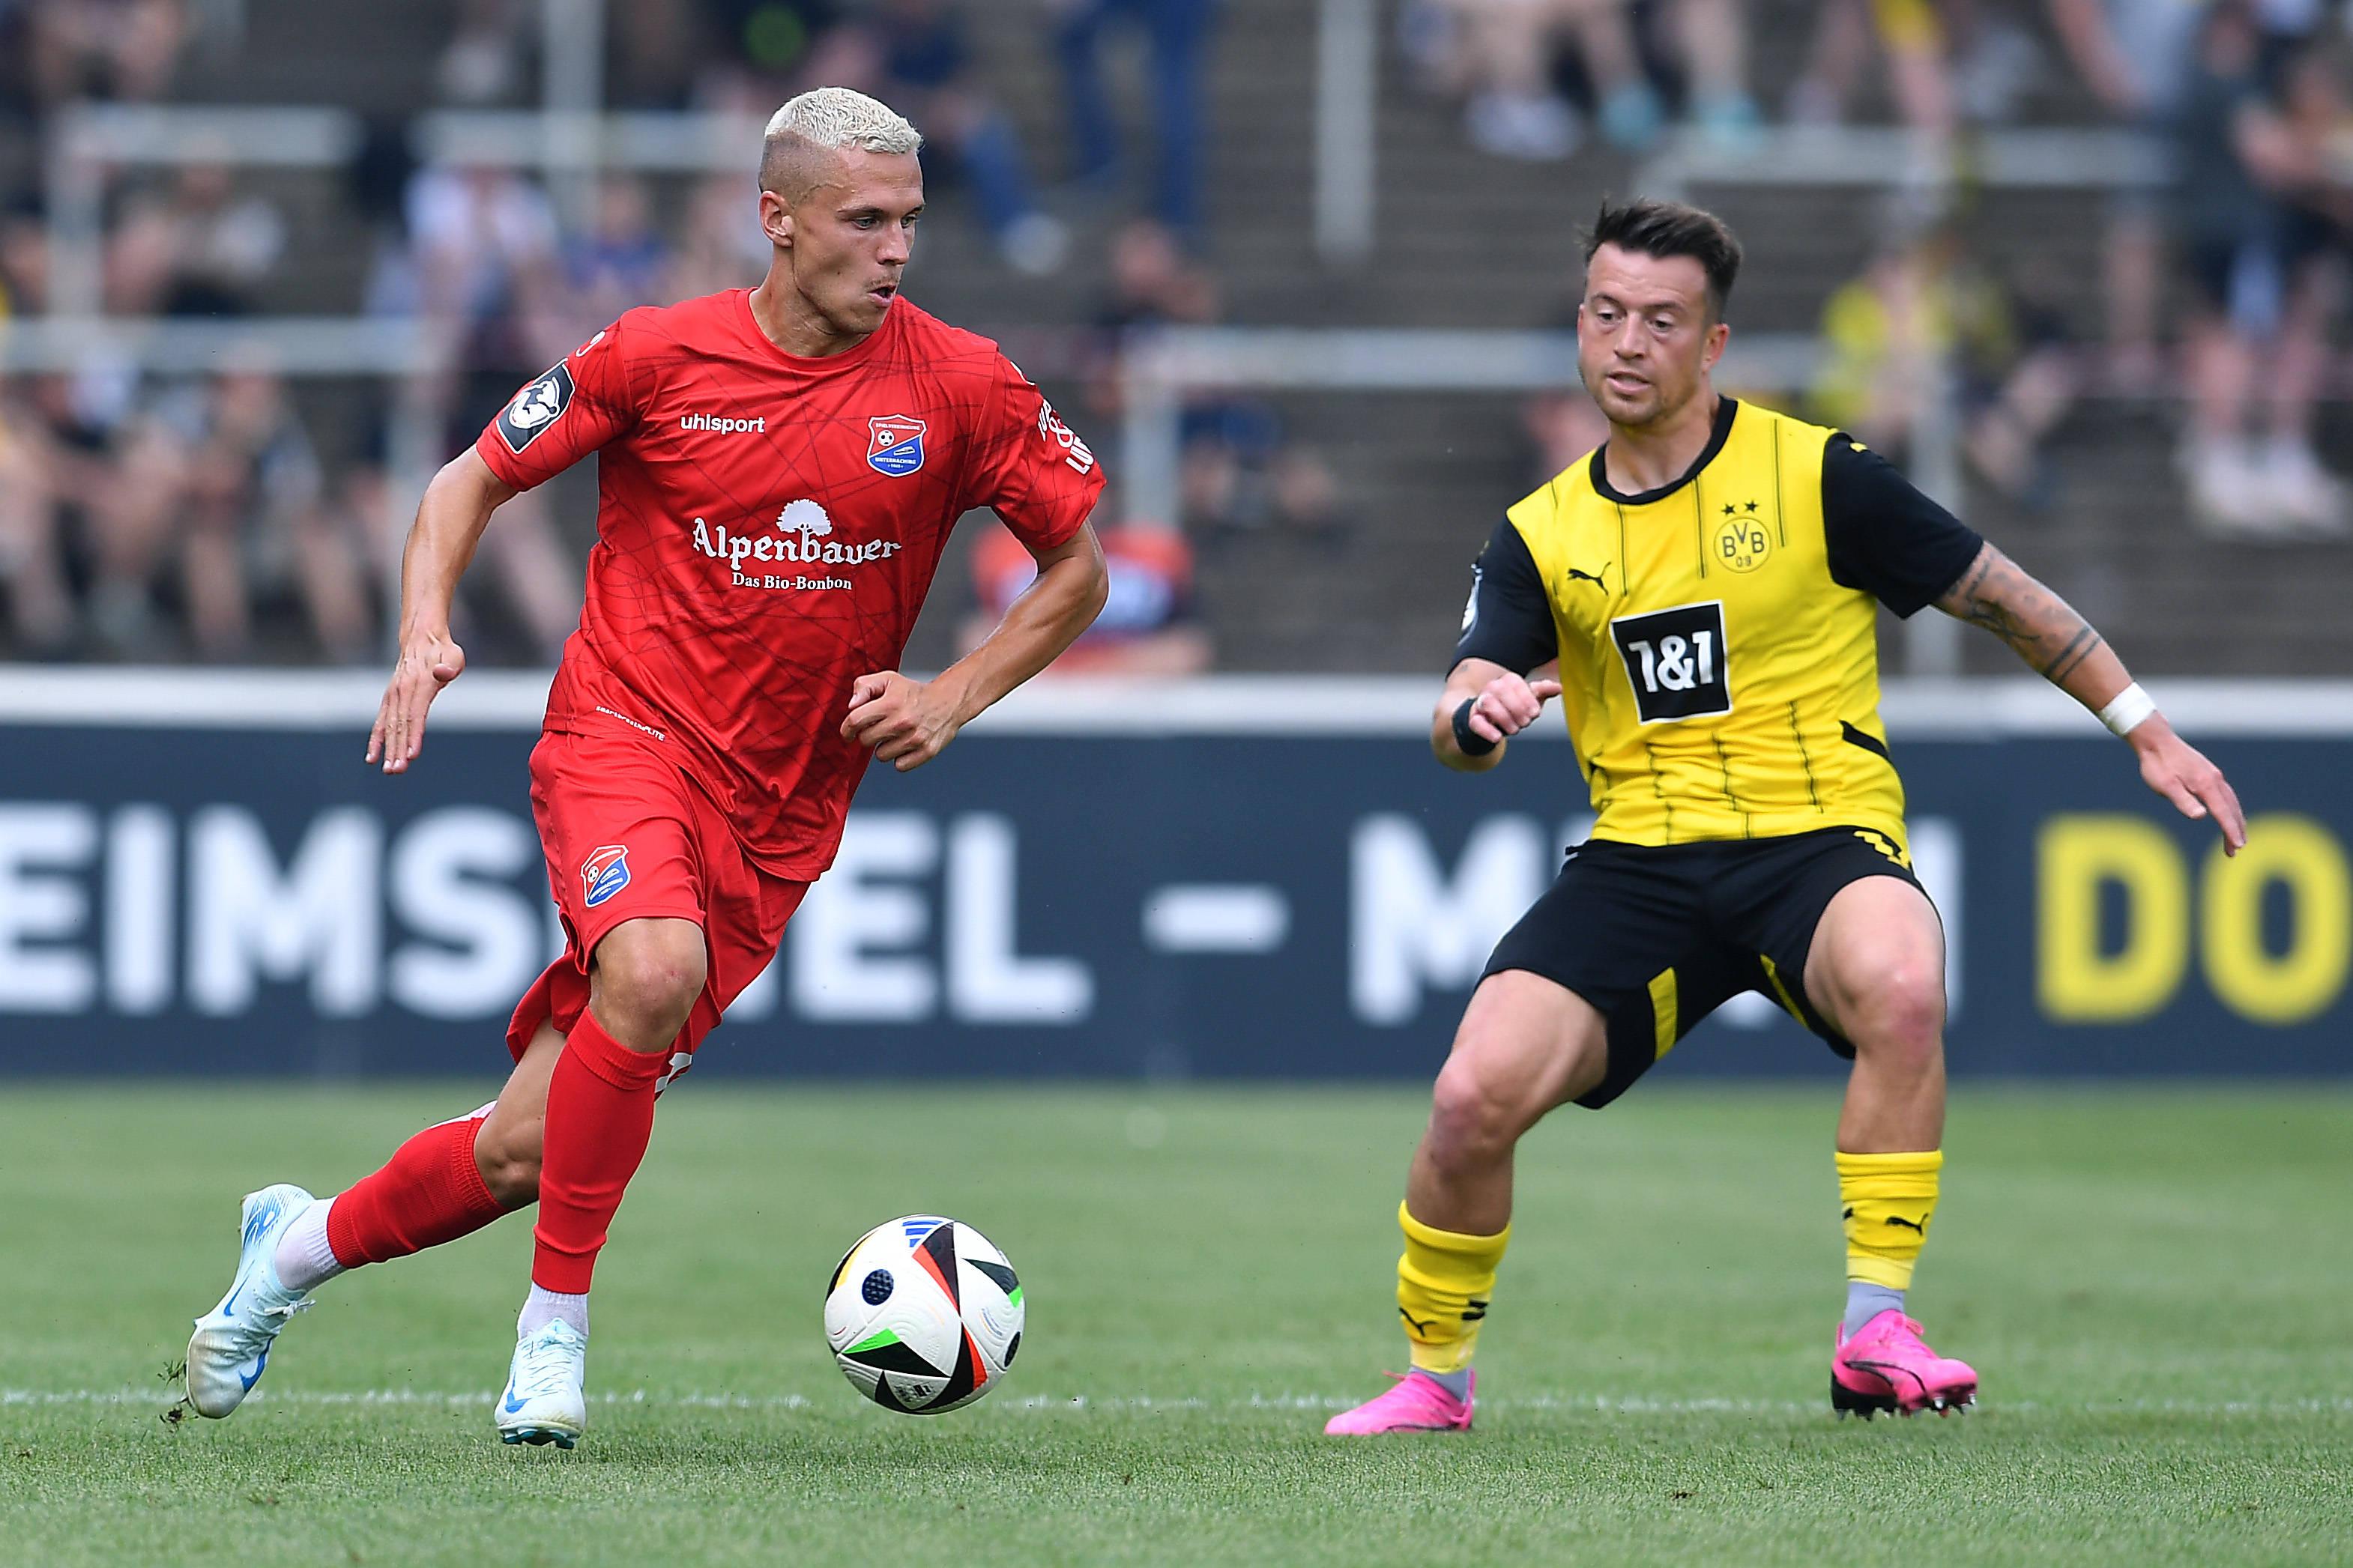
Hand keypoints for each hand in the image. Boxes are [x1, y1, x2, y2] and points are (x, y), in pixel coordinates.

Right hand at [366, 631, 465, 774]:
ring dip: (389, 749)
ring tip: (390, 770)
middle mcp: (402, 691)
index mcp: (419, 684)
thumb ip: (449, 666)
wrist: (422, 637)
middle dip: (398, 749)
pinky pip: (381, 722)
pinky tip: (372, 758)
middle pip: (400, 725)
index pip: (416, 715)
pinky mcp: (389, 699)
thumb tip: (442, 673)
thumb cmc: (443, 651)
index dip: (414, 736)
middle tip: (398, 770)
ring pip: (390, 727)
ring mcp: (393, 695)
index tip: (412, 755)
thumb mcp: (454, 655)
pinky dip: (376, 739)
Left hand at [841, 670, 962, 771]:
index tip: (848, 733)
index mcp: (890, 703)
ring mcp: (915, 739)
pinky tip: (905, 745)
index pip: (855, 721)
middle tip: (879, 728)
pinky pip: (899, 766)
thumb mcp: (887, 680)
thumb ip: (864, 687)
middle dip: (868, 735)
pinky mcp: (926, 752)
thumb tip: (851, 705)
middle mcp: (902, 722)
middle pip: (866, 741)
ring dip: (884, 747)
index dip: (847, 728)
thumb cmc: (914, 693)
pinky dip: (900, 758)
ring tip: (895, 735)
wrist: (947, 701)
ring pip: (881, 756)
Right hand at [1461, 673, 1563, 747]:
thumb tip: (1559, 687)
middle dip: (1516, 708)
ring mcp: (1480, 703)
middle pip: (1500, 690)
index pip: (1514, 682)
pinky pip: (1476, 722)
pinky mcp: (1473, 719)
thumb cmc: (1514, 708)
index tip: (1535, 713)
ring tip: (1514, 730)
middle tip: (1526, 722)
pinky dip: (1487, 730)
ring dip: (1504, 718)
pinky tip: (1498, 737)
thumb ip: (1543, 692)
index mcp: (1507, 681)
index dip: (1526, 698)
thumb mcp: (1530, 700)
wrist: (1491, 721)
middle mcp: (1491, 688)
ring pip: (1488, 703)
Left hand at [2130, 717, 2246, 855]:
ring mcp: (2214, 775)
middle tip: (2236, 850)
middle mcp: (2214, 779)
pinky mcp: (2209, 773)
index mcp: (2205, 784)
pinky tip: (2228, 814)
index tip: (2238, 846)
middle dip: (2235, 829)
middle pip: (2231, 809)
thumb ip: (2183, 801)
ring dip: (2235, 820)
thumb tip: (2201, 816)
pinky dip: (2231, 808)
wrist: (2156, 741)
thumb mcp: (2165, 786)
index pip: (2223, 812)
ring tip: (2237, 837)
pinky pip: (2226, 794)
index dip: (2231, 830)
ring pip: (2231, 801)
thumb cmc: (2157, 765)